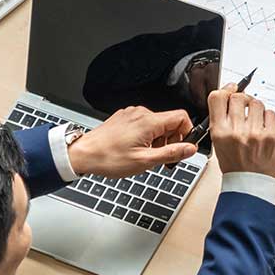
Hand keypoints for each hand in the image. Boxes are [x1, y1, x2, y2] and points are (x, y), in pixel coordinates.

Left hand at [67, 106, 196, 177]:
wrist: (84, 154)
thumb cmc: (109, 158)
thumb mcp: (145, 161)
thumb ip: (171, 153)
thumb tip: (190, 149)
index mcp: (149, 121)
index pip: (181, 117)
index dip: (186, 133)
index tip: (182, 147)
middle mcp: (141, 113)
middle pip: (169, 122)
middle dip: (170, 140)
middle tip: (161, 157)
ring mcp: (131, 114)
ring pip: (156, 124)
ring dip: (157, 140)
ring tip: (145, 155)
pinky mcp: (124, 118)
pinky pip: (144, 124)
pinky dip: (146, 137)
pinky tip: (135, 149)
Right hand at [207, 85, 274, 178]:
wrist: (251, 184)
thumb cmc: (235, 164)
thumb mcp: (218, 142)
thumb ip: (223, 119)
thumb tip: (231, 93)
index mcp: (220, 132)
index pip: (217, 97)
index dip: (226, 90)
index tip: (231, 89)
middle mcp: (236, 131)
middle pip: (239, 97)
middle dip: (243, 101)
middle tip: (245, 111)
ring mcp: (255, 133)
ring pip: (257, 103)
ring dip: (257, 109)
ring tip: (256, 123)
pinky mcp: (272, 136)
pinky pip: (271, 113)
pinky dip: (268, 119)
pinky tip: (264, 129)